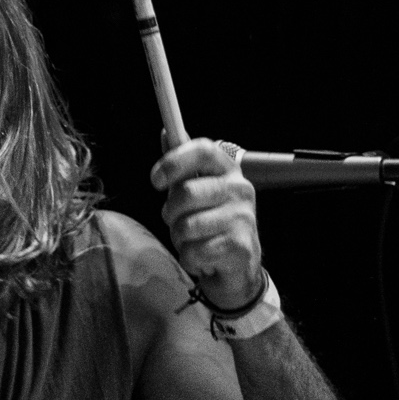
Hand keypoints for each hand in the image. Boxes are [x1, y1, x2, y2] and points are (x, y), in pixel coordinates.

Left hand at [150, 137, 262, 308]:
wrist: (237, 268)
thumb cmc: (210, 224)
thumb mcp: (195, 191)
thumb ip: (181, 165)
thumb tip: (166, 131)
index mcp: (227, 170)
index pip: (203, 150)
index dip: (174, 161)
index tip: (155, 180)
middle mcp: (240, 189)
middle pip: (186, 192)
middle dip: (171, 213)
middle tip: (179, 222)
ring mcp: (242, 218)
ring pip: (186, 226)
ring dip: (180, 238)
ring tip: (193, 240)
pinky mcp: (239, 246)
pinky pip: (193, 251)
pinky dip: (189, 258)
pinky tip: (203, 257)